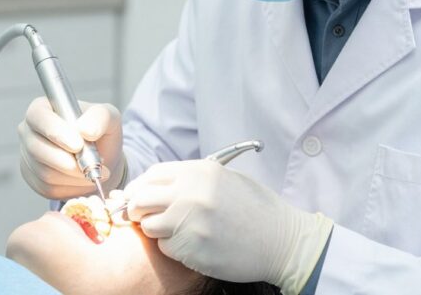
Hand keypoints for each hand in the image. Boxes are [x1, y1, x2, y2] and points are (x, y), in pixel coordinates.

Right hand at [17, 97, 125, 199]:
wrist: (101, 159)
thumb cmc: (100, 133)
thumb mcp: (109, 116)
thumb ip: (100, 117)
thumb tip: (85, 130)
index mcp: (42, 109)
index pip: (38, 117)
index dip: (56, 132)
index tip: (78, 145)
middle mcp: (29, 131)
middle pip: (37, 149)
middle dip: (68, 161)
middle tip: (93, 165)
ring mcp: (28, 157)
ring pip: (45, 172)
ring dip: (74, 176)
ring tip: (93, 171)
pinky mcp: (33, 179)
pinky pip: (48, 188)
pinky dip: (71, 187)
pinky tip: (83, 180)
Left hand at [124, 160, 332, 291]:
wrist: (282, 240)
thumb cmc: (256, 209)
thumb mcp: (225, 179)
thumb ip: (191, 178)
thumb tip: (156, 186)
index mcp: (200, 172)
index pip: (152, 175)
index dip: (141, 186)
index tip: (139, 196)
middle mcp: (191, 193)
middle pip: (142, 199)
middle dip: (137, 209)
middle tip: (143, 216)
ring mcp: (190, 222)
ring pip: (149, 226)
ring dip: (156, 230)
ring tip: (175, 231)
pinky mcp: (192, 248)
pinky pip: (165, 248)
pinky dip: (172, 248)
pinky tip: (192, 244)